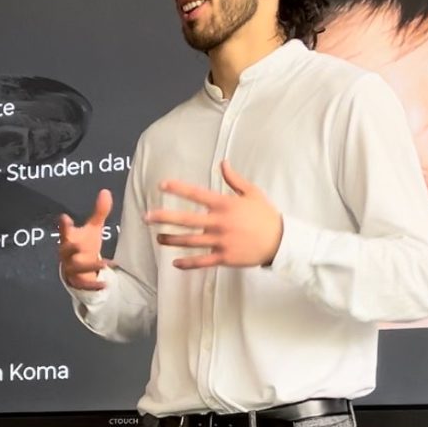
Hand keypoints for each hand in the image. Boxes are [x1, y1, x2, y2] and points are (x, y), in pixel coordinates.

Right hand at [58, 189, 112, 289]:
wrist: (79, 270)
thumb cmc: (84, 246)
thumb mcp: (93, 229)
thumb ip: (99, 212)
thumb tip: (106, 191)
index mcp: (69, 239)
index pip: (65, 231)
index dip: (64, 226)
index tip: (64, 218)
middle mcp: (67, 254)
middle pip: (65, 251)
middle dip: (69, 248)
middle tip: (76, 244)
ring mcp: (71, 268)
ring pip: (77, 268)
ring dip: (90, 265)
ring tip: (105, 263)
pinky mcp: (77, 281)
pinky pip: (84, 284)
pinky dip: (94, 285)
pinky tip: (105, 284)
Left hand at [145, 160, 282, 268]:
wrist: (281, 241)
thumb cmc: (266, 215)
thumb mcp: (252, 193)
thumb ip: (234, 179)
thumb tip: (222, 163)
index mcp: (224, 205)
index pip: (196, 194)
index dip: (178, 188)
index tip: (162, 185)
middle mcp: (219, 222)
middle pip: (186, 219)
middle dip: (164, 217)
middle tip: (146, 216)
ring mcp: (221, 241)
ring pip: (190, 241)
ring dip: (171, 240)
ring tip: (158, 238)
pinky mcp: (225, 258)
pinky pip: (202, 262)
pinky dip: (188, 263)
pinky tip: (175, 263)